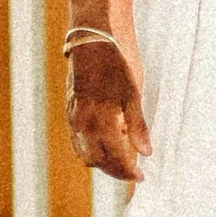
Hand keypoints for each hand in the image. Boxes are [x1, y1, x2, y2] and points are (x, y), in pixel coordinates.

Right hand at [67, 39, 150, 182]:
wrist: (93, 39)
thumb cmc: (117, 63)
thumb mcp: (133, 93)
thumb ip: (137, 125)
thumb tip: (146, 152)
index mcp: (101, 121)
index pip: (115, 158)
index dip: (128, 172)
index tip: (141, 177)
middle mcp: (83, 123)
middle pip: (97, 161)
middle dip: (115, 171)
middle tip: (133, 172)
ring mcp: (73, 117)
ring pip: (85, 153)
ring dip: (102, 161)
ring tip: (121, 159)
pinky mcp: (69, 110)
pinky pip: (77, 139)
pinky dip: (90, 148)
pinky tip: (105, 142)